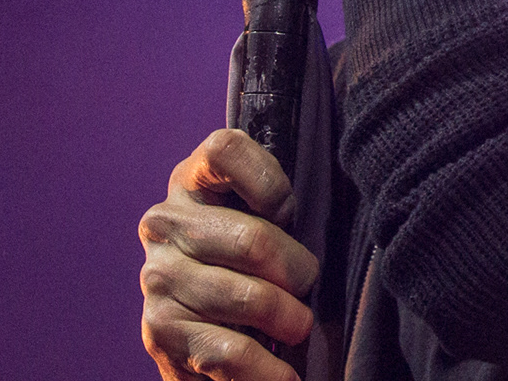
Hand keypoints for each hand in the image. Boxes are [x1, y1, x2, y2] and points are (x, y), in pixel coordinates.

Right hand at [139, 129, 319, 380]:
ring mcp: (156, 277)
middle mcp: (164, 222)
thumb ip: (282, 201)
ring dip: (290, 319)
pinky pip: (229, 353)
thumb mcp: (262, 215)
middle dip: (298, 271)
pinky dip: (267, 371)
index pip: (225, 150)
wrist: (198, 329)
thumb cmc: (250, 259)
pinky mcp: (157, 331)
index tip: (289, 210)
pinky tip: (286, 375)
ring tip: (299, 326)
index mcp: (191, 179)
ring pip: (250, 298)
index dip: (269, 180)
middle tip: (309, 285)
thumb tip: (351, 192)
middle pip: (254, 240)